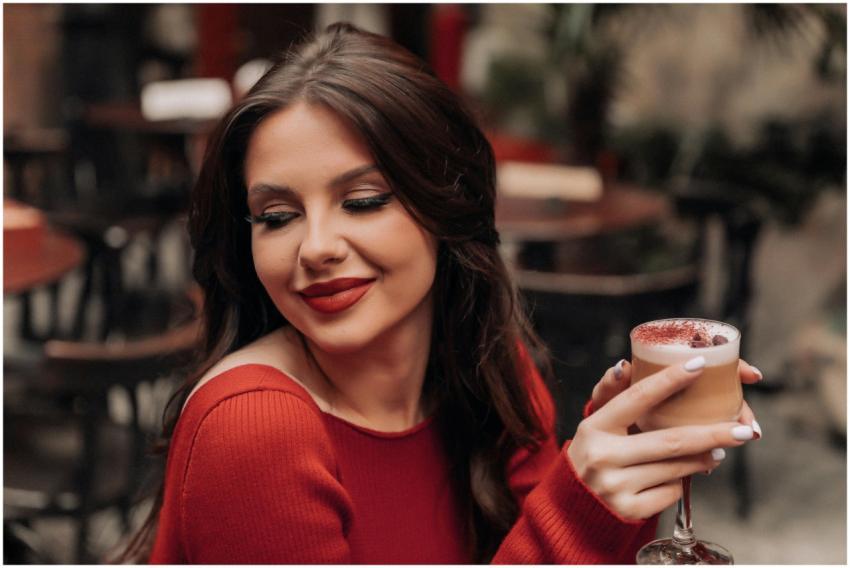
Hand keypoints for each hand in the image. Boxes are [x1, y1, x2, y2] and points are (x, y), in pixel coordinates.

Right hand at [567, 357, 756, 519]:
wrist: (573, 505)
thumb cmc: (595, 452)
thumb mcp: (596, 423)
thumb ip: (614, 396)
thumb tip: (626, 366)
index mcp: (594, 427)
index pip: (637, 398)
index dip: (669, 380)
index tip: (698, 366)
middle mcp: (603, 455)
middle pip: (670, 441)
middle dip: (712, 434)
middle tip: (742, 430)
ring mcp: (615, 485)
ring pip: (675, 468)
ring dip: (703, 458)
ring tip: (717, 451)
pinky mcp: (628, 509)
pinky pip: (669, 492)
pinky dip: (679, 482)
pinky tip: (678, 476)